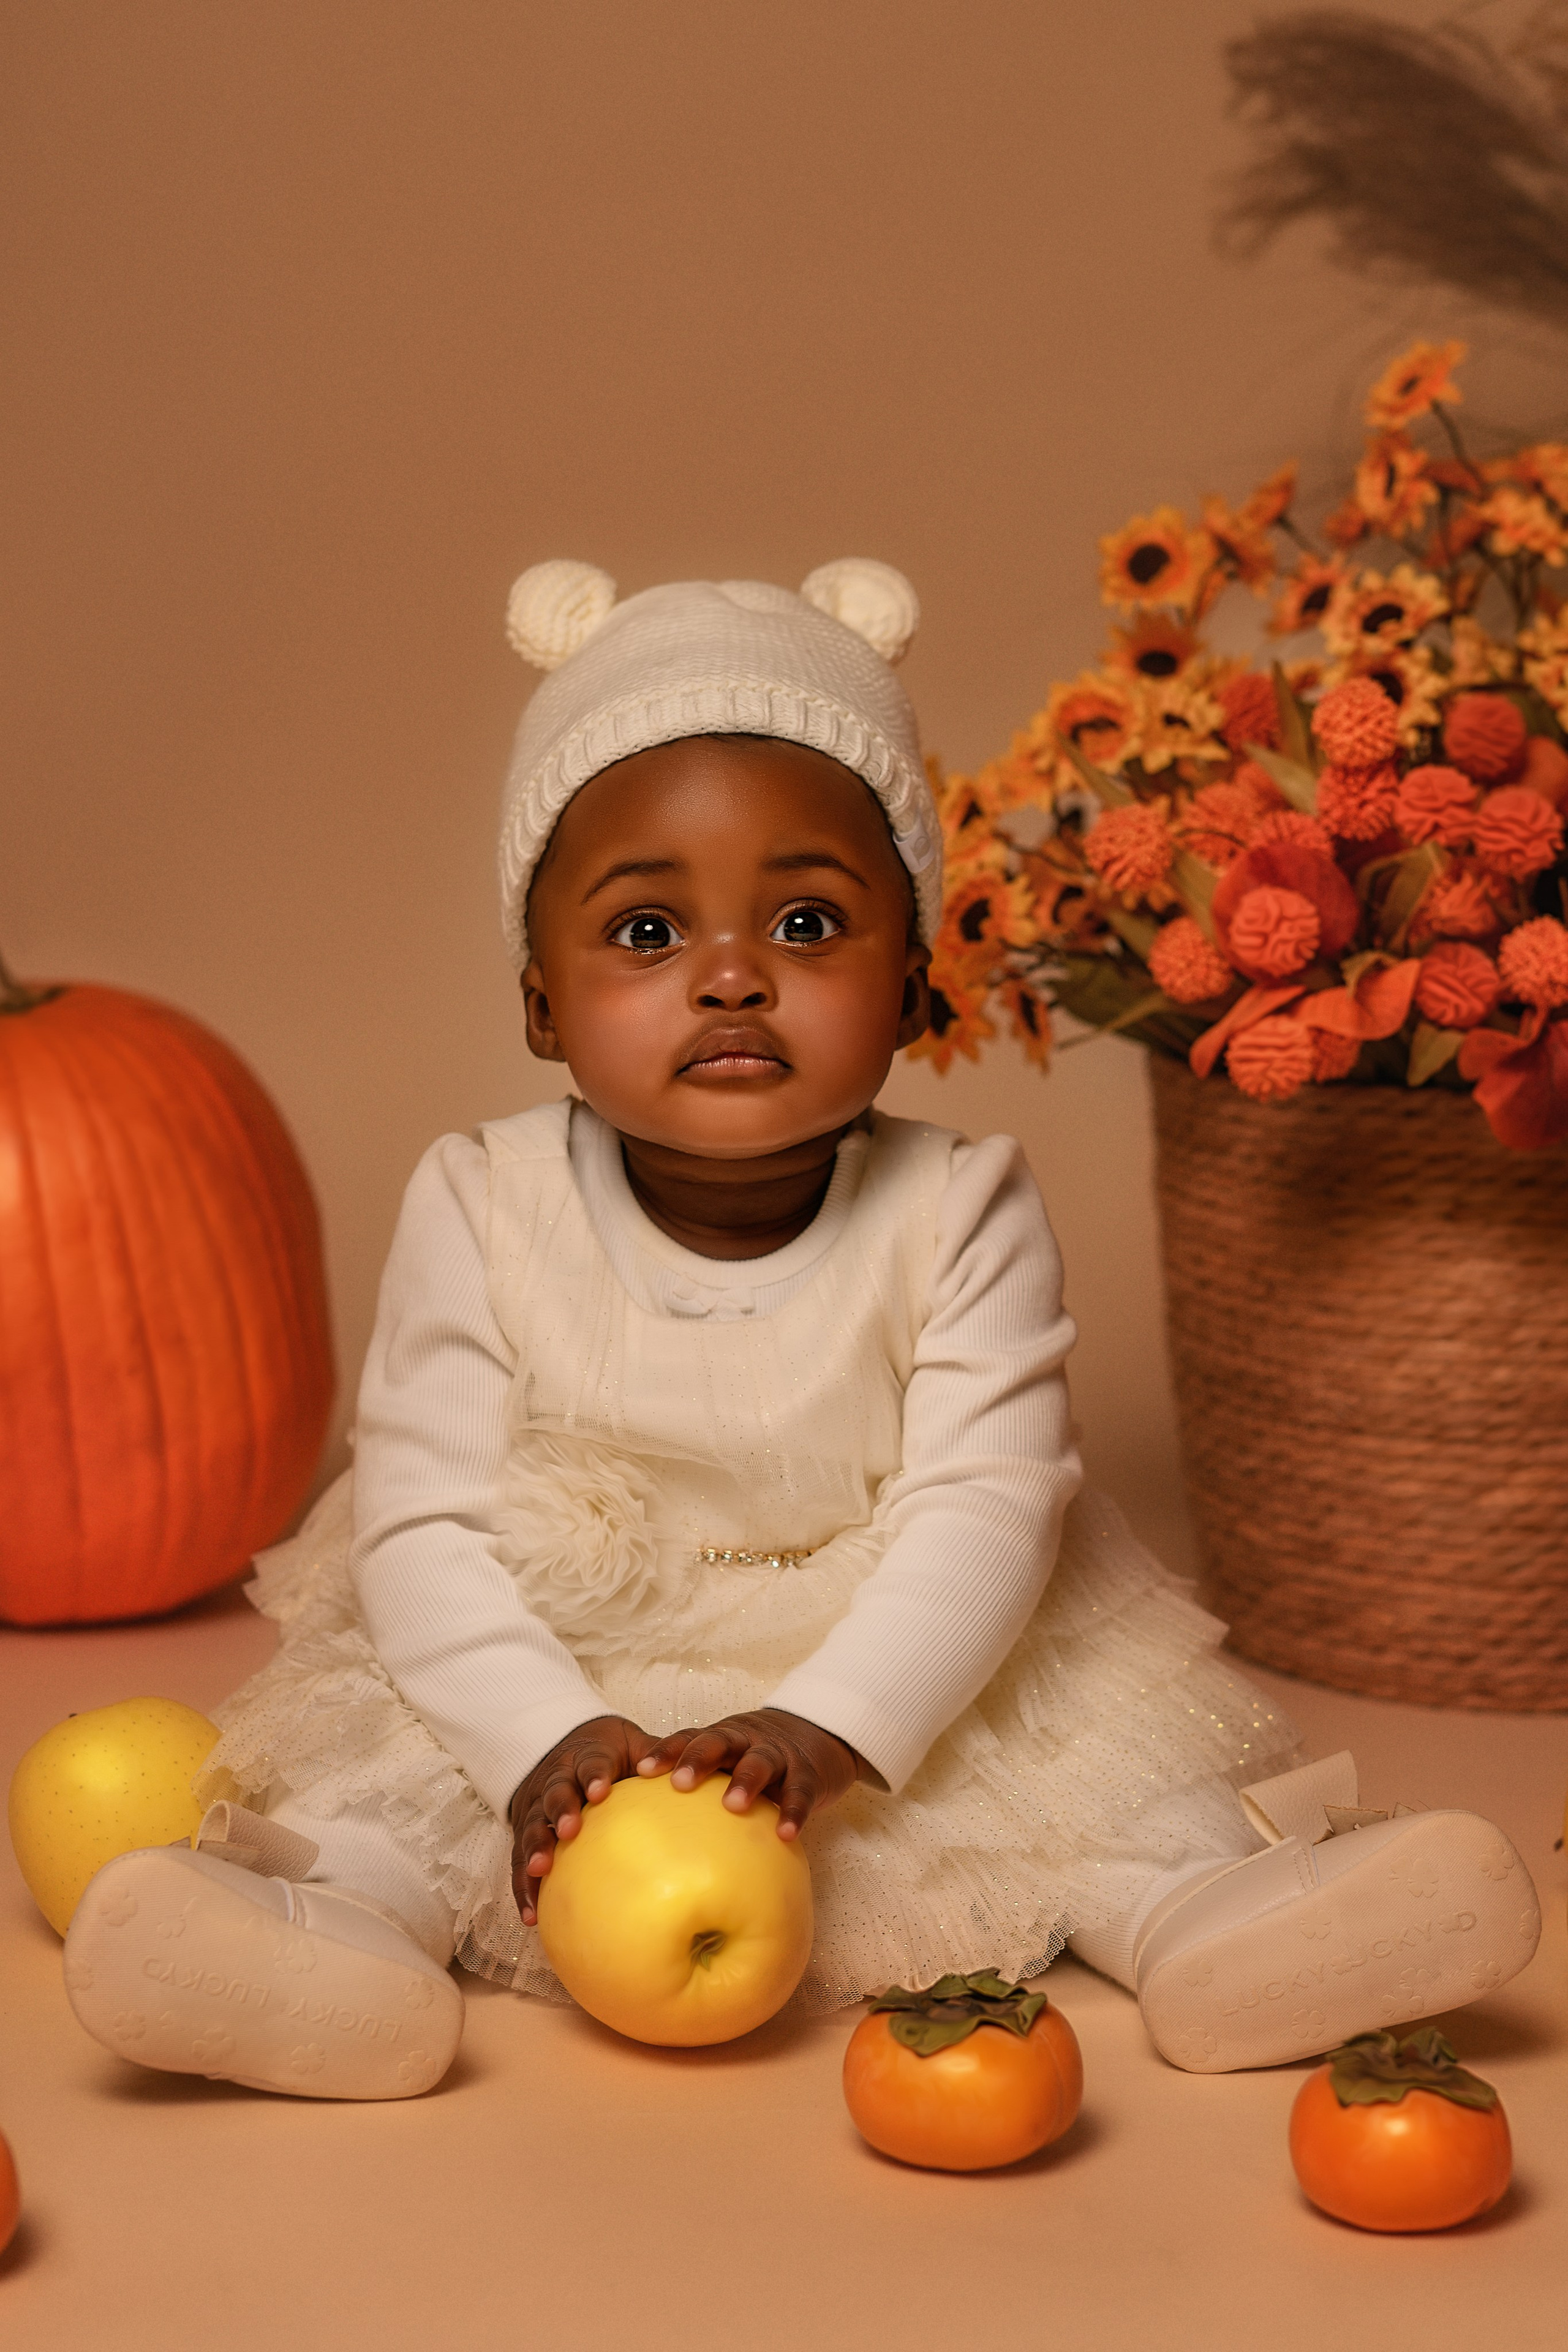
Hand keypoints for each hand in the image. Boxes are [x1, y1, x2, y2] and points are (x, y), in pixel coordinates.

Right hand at [509, 1715, 655, 1926]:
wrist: (559, 1744)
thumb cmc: (608, 1753)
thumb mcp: (631, 1745)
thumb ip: (655, 1757)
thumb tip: (694, 1774)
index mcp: (586, 1757)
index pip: (590, 1764)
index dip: (594, 1776)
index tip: (602, 1791)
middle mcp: (557, 1779)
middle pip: (555, 1793)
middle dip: (561, 1810)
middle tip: (569, 1830)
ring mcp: (536, 1807)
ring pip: (532, 1826)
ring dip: (535, 1848)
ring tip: (540, 1871)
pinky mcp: (524, 1832)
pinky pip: (518, 1860)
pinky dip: (523, 1887)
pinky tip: (531, 1915)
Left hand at [636, 1707, 860, 1840]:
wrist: (821, 1733)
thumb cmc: (759, 1758)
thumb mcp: (732, 1760)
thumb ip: (703, 1786)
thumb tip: (656, 1830)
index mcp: (724, 1738)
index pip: (690, 1738)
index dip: (667, 1751)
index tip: (641, 1770)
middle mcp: (748, 1740)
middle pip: (720, 1742)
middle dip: (698, 1759)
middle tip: (679, 1783)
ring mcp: (780, 1755)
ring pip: (761, 1762)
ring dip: (746, 1781)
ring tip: (732, 1805)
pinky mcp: (809, 1774)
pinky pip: (800, 1792)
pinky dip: (793, 1811)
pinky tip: (785, 1833)